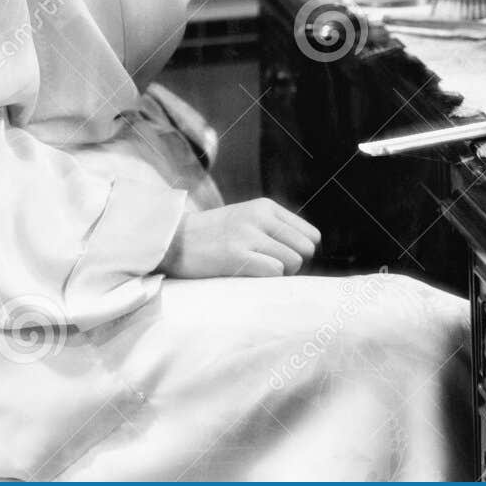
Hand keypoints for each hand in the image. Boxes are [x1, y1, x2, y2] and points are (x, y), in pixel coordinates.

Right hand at [158, 198, 319, 278]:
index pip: (311, 235)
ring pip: (293, 261)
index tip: (284, 259)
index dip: (302, 253)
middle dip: (295, 264)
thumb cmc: (214, 235)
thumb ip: (275, 229)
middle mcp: (260, 217)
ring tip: (257, 271)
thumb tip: (308, 252)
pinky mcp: (235, 254)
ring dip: (281, 273)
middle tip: (272, 268)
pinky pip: (274, 270)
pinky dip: (267, 278)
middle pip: (306, 249)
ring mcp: (248, 234)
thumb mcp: (247, 219)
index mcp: (266, 207)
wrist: (174, 240)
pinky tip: (248, 274)